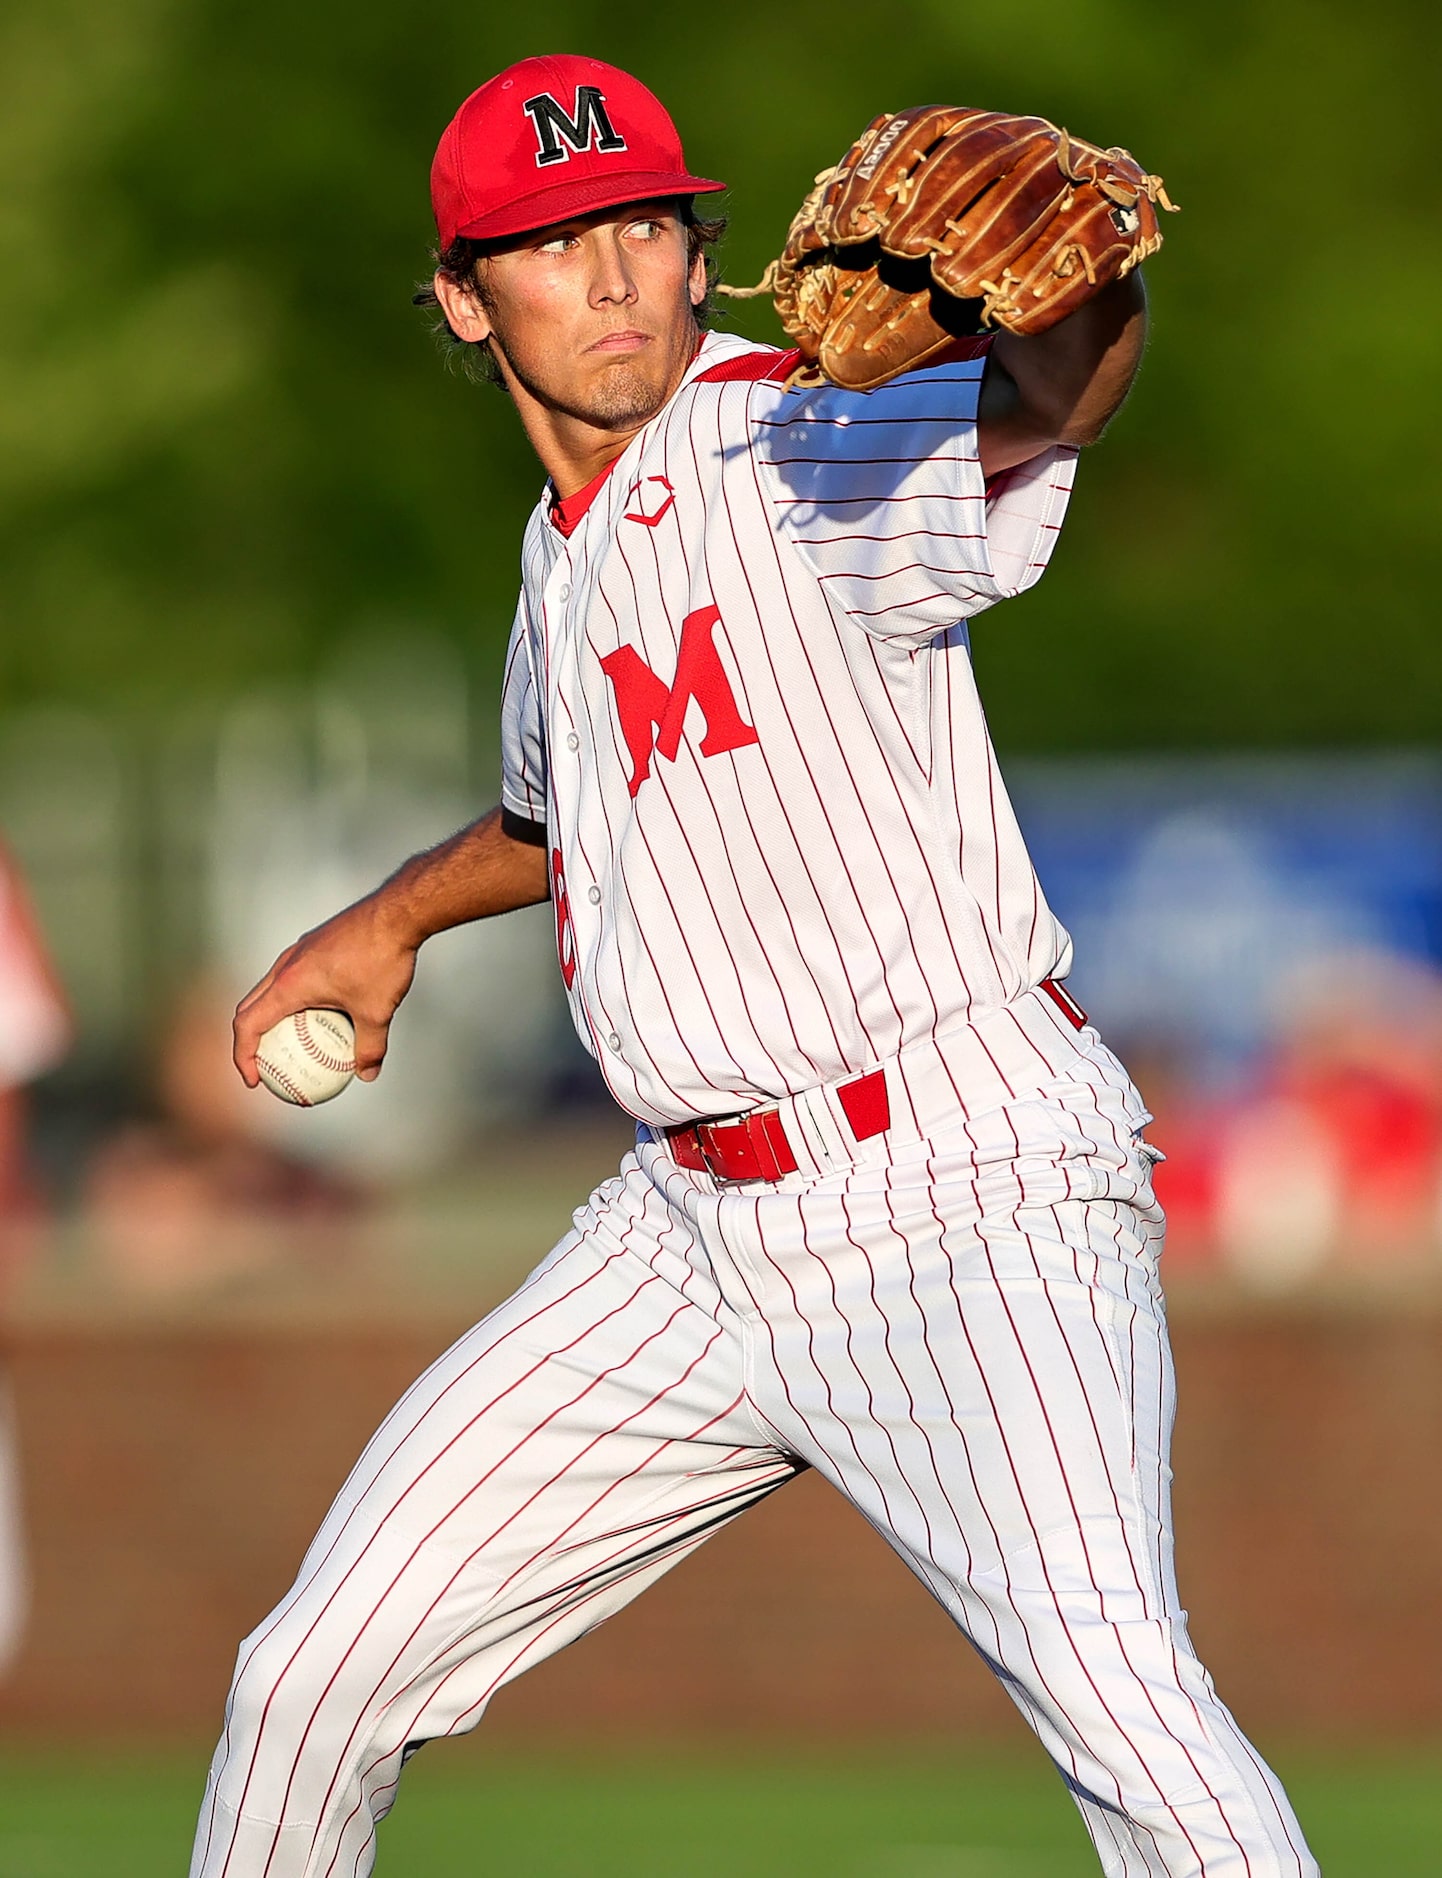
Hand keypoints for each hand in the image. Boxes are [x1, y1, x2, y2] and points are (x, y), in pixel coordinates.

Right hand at [232, 894, 419, 1088]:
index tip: (253, 1080)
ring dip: (269, 1016)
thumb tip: (366, 1074)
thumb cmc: (382, 959)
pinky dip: (292, 1000)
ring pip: (269, 989)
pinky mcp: (313, 944)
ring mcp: (298, 952)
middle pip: (250, 1006)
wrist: (396, 912)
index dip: (242, 1056)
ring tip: (288, 1043)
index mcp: (289, 985)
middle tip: (263, 1066)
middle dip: (248, 1039)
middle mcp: (285, 966)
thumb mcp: (377, 1011)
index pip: (248, 1025)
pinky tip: (321, 1013)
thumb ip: (369, 1047)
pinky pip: (291, 977)